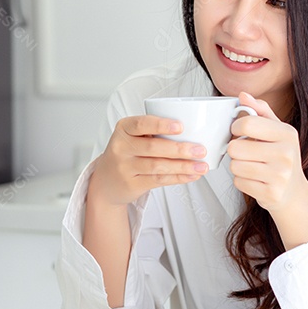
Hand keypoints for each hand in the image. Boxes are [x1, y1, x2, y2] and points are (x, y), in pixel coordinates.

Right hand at [89, 115, 209, 205]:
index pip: (141, 124)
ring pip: (157, 166)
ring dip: (183, 166)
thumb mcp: (132, 137)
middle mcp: (121, 147)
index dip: (161, 125)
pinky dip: (178, 178)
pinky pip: (158, 180)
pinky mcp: (132, 184)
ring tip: (201, 166)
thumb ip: (153, 132)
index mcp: (123, 128)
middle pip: (153, 147)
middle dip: (179, 149)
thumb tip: (193, 133)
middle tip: (200, 149)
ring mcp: (125, 167)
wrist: (106, 180)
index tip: (181, 126)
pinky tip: (191, 175)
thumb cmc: (127, 153)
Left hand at [227, 92, 307, 248]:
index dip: (235, 128)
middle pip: (236, 147)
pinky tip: (254, 180)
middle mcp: (286, 153)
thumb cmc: (281, 157)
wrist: (293, 192)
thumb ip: (259, 110)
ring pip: (235, 166)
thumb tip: (243, 95)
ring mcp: (280, 175)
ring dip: (237, 166)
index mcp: (287, 133)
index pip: (247, 124)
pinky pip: (239, 183)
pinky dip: (242, 182)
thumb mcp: (276, 130)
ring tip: (251, 166)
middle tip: (246, 153)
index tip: (238, 132)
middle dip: (235, 150)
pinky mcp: (271, 193)